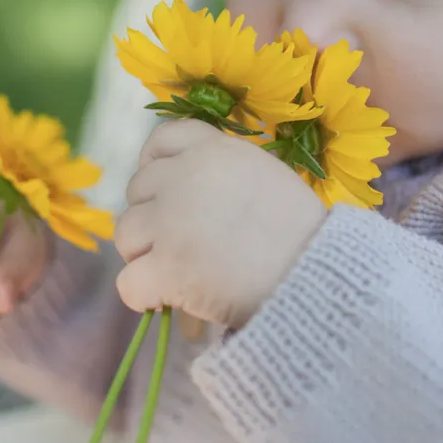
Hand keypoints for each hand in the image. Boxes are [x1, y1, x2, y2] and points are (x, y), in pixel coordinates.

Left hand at [115, 120, 327, 328]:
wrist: (316, 276)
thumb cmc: (303, 233)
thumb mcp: (265, 176)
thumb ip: (223, 172)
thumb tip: (184, 194)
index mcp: (213, 149)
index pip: (160, 140)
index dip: (154, 166)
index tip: (164, 193)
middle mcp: (184, 176)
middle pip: (137, 191)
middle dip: (153, 218)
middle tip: (182, 244)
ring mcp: (170, 221)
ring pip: (125, 235)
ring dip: (146, 255)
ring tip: (179, 273)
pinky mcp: (166, 268)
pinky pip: (128, 283)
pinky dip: (145, 296)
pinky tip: (169, 301)